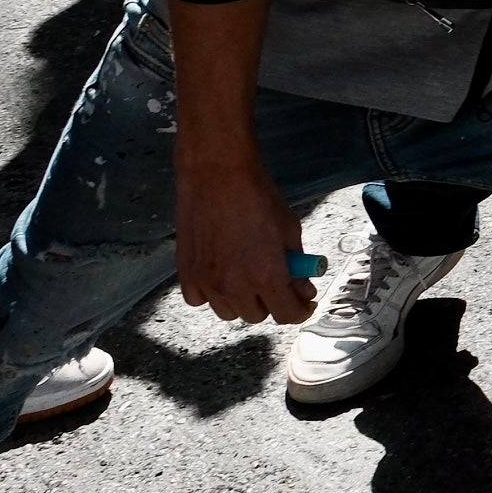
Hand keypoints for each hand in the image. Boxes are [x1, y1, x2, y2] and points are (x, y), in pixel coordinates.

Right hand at [175, 153, 316, 326]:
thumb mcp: (290, 230)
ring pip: (229, 312)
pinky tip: (221, 274)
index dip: (300, 311)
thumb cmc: (258, 197)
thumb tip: (303, 289)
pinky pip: (200, 300)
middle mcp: (235, 287)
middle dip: (272, 302)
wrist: (218, 176)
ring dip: (242, 300)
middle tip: (277, 282)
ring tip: (248, 276)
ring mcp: (207, 283)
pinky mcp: (186, 274)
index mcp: (266, 276)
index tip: (305, 303)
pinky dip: (212, 294)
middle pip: (257, 316)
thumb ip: (297, 265)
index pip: (287, 314)